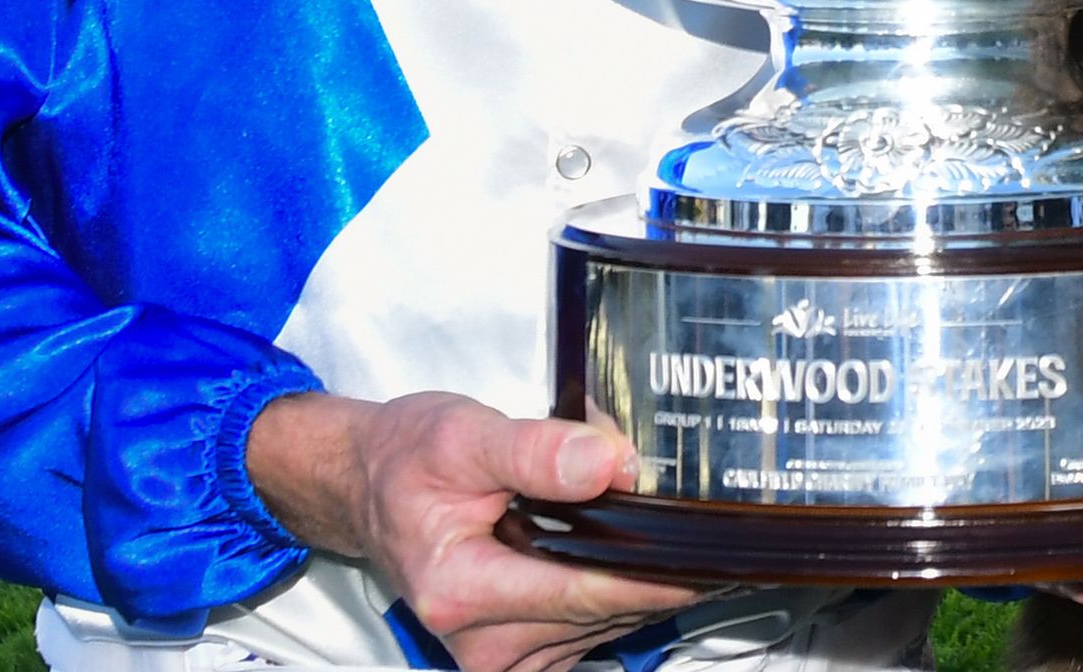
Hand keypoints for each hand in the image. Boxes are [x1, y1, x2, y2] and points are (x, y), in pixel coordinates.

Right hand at [246, 390, 698, 671]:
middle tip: (690, 516)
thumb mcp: (462, 433)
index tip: (711, 553)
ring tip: (638, 521)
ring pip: (604, 628)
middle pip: (602, 613)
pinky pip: (590, 634)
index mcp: (461, 589)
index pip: (584, 593)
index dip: (653, 574)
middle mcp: (480, 640)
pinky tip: (620, 555)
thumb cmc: (408, 459)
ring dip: (635, 580)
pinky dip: (614, 595)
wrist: (371, 486)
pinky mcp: (517, 656)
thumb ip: (535, 450)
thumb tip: (608, 464)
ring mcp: (500, 656)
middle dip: (650, 564)